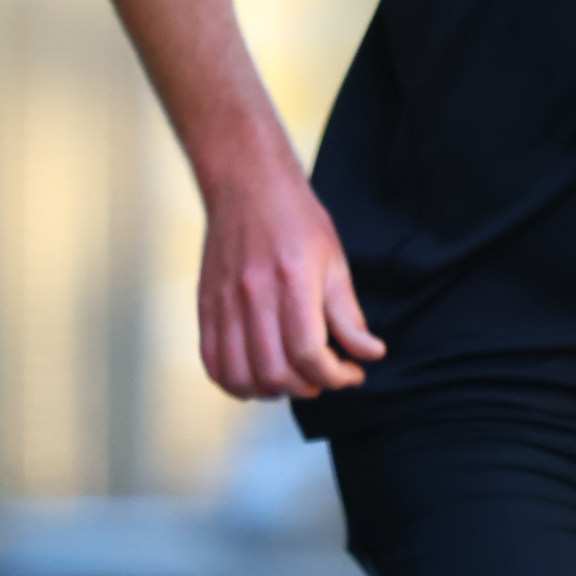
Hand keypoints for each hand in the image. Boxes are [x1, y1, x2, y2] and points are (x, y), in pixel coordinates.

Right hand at [197, 152, 386, 398]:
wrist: (247, 184)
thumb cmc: (295, 218)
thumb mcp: (335, 260)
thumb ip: (348, 314)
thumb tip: (369, 354)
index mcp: (292, 282)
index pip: (309, 354)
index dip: (335, 376)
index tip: (351, 372)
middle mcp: (253, 296)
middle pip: (275, 373)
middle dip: (309, 387)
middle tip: (325, 376)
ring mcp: (224, 304)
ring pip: (241, 377)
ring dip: (272, 390)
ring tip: (293, 377)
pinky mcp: (206, 307)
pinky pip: (213, 363)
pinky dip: (236, 382)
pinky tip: (259, 373)